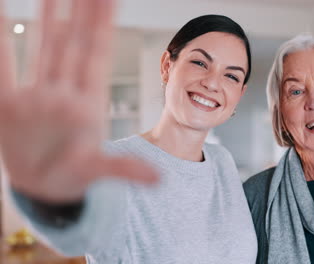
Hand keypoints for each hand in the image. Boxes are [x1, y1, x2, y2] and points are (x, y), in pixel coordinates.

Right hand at [0, 0, 157, 203]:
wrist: (44, 189)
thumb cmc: (74, 177)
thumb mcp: (99, 171)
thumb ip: (125, 169)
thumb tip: (159, 180)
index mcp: (88, 103)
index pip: (96, 54)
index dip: (102, 24)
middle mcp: (65, 93)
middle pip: (73, 44)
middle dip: (80, 12)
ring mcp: (37, 96)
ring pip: (44, 48)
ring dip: (48, 19)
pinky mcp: (10, 106)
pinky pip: (2, 69)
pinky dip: (1, 43)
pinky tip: (2, 15)